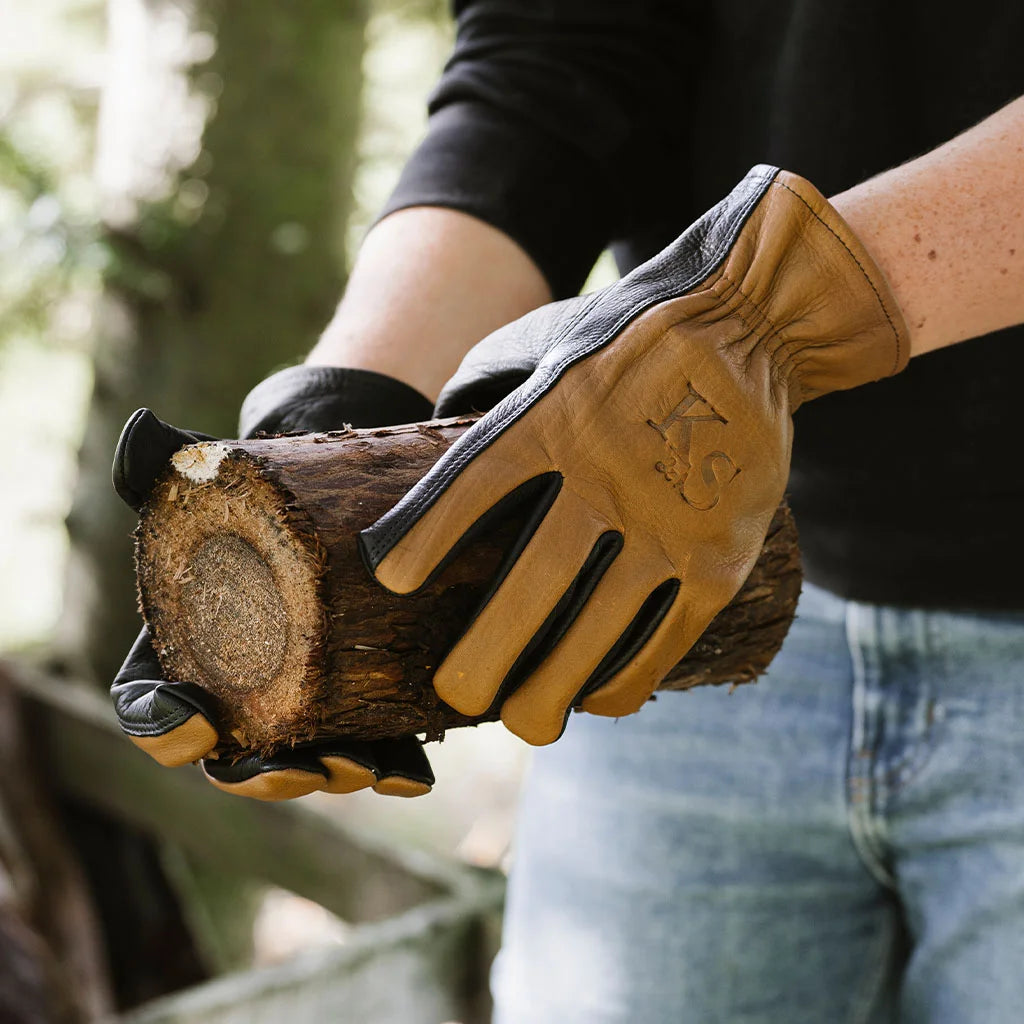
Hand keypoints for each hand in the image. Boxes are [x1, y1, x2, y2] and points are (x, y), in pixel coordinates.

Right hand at [110, 367, 436, 798]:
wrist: (332, 497)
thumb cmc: (259, 499)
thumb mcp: (215, 479)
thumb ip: (171, 461)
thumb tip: (139, 431)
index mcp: (189, 654)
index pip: (158, 710)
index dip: (168, 728)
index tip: (193, 722)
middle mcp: (245, 693)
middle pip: (240, 758)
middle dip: (267, 775)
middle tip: (297, 765)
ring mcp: (307, 702)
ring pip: (311, 760)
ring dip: (336, 774)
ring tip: (365, 766)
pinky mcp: (364, 697)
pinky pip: (377, 743)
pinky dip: (396, 763)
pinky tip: (417, 767)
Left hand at [362, 165, 908, 745]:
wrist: (752, 329)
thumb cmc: (631, 342)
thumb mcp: (548, 340)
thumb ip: (488, 386)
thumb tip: (438, 432)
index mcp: (552, 417)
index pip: (472, 486)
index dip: (427, 536)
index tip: (392, 578)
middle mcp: (606, 474)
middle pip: (531, 586)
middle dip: (485, 656)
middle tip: (459, 694)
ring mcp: (670, 522)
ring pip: (597, 631)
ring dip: (552, 690)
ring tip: (525, 721)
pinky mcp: (720, 557)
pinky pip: (665, 639)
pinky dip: (625, 680)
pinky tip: (598, 698)